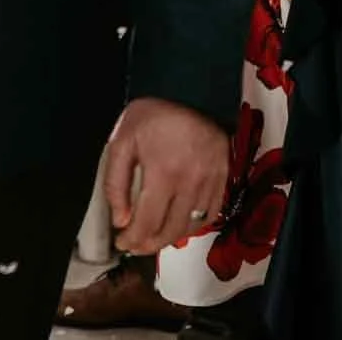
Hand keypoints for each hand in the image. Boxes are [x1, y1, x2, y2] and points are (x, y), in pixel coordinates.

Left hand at [105, 96, 228, 253]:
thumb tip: (121, 219)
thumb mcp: (123, 141)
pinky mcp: (224, 181)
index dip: (134, 239)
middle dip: (150, 244)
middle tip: (135, 246)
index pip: (147, 220)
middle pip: (171, 230)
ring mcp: (211, 184)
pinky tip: (177, 226)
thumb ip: (117, 183)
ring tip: (152, 239)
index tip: (122, 244)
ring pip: (191, 226)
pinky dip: (192, 226)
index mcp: (163, 173)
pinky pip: (210, 215)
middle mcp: (190, 183)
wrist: (193, 94)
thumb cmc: (154, 116)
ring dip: (170, 239)